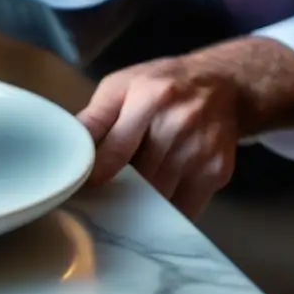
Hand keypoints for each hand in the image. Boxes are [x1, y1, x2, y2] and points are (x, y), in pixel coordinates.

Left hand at [76, 50, 241, 219]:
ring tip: (127, 196)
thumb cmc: (162, 83)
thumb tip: (70, 144)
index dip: (96, 172)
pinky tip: (154, 202)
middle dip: (117, 189)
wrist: (223, 84)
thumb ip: (95, 115)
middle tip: (101, 194)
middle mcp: (180, 124)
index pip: (117, 149)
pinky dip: (165, 210)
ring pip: (160, 196)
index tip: (80, 187)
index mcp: (150, 98)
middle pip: (139, 177)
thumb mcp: (121, 85)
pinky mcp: (217, 171)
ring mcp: (202, 150)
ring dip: (140, 203)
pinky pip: (184, 206)